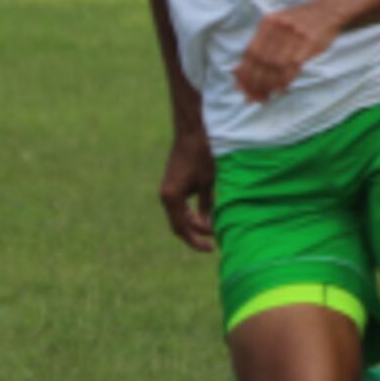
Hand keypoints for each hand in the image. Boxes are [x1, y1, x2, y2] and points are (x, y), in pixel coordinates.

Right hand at [159, 129, 216, 252]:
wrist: (193, 133)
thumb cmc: (202, 156)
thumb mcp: (208, 183)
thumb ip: (208, 207)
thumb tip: (211, 226)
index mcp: (172, 197)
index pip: (182, 228)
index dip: (196, 241)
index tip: (211, 248)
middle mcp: (166, 196)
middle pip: (179, 225)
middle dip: (195, 234)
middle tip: (213, 242)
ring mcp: (168, 190)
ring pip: (179, 216)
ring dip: (194, 224)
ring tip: (212, 228)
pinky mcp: (173, 184)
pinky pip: (181, 206)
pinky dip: (192, 213)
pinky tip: (206, 216)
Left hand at [233, 1, 342, 102]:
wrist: (328, 10)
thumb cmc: (299, 21)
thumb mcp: (276, 26)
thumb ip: (258, 45)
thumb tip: (237, 71)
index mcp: (268, 22)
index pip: (250, 53)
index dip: (245, 73)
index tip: (241, 89)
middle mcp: (279, 27)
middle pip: (262, 61)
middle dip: (255, 83)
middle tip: (253, 98)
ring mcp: (295, 34)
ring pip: (276, 66)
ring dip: (269, 84)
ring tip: (266, 96)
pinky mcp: (310, 42)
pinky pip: (294, 66)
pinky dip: (285, 80)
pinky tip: (281, 89)